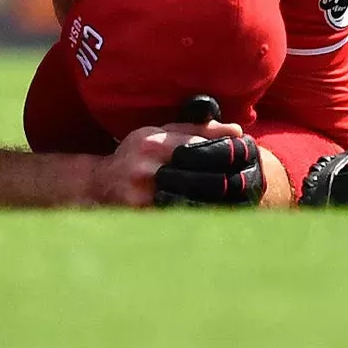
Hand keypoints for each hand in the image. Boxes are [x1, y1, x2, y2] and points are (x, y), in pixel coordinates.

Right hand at [90, 119, 248, 207]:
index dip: (227, 151)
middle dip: (229, 178)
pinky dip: (204, 216)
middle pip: (201, 175)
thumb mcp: (159, 135)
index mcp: (151, 142)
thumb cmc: (136, 157)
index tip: (248, 154)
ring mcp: (143, 196)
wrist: (99, 186)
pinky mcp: (143, 218)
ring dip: (222, 201)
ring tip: (241, 198)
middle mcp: (145, 167)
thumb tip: (237, 130)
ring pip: (195, 200)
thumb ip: (196, 130)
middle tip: (249, 181)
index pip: (198, 145)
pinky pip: (182, 217)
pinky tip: (220, 215)